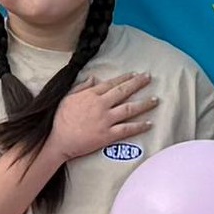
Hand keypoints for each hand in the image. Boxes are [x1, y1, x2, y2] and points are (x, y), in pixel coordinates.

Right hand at [43, 70, 158, 168]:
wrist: (57, 140)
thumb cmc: (60, 119)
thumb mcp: (67, 97)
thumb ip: (82, 87)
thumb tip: (94, 77)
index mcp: (91, 95)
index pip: (111, 83)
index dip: (124, 78)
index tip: (135, 74)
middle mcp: (101, 105)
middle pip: (123, 91)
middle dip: (138, 83)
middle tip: (149, 78)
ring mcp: (106, 120)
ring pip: (129, 109)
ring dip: (144, 103)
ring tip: (156, 99)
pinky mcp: (108, 135)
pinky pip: (127, 129)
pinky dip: (139, 126)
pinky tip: (149, 123)